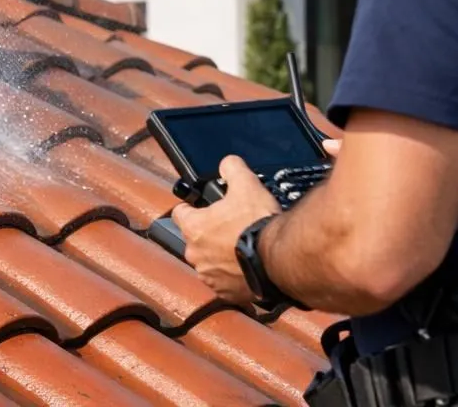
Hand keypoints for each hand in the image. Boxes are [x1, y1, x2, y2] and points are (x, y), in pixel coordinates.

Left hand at [169, 155, 284, 303]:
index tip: (202, 207)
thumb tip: (227, 164)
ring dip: (221, 256)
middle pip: (196, 239)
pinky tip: (249, 266)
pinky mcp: (226, 294)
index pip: (179, 213)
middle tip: (232, 227)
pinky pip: (225, 282)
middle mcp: (196, 255)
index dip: (190, 208)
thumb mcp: (246, 184)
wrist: (278, 261)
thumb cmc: (257, 224)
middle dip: (210, 233)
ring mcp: (210, 277)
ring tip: (243, 248)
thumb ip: (231, 168)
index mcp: (194, 228)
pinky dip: (234, 276)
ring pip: (210, 262)